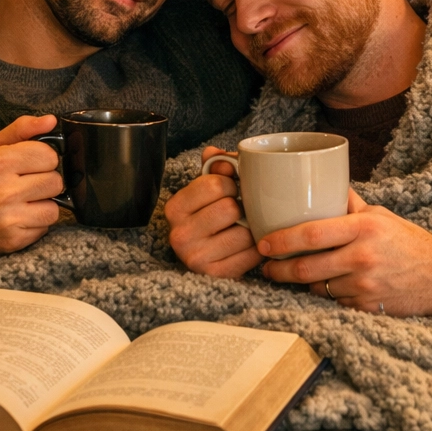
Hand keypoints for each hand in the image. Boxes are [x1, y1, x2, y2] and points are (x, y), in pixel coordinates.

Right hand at [0, 114, 64, 257]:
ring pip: (54, 207)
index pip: (49, 156)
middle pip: (56, 182)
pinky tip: (19, 217)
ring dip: (43, 204)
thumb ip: (22, 129)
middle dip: (44, 181)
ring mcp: (7, 218)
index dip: (42, 158)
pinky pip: (45, 227)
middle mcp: (3, 191)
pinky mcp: (12, 240)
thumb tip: (51, 120)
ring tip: (23, 201)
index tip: (29, 163)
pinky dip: (37, 223)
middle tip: (25, 183)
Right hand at [164, 147, 260, 277]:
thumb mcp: (206, 188)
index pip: (214, 184)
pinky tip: (249, 245)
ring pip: (244, 232)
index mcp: (175, 207)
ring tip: (245, 227)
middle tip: (241, 210)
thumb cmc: (209, 215)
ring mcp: (196, 258)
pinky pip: (251, 255)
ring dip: (251, 228)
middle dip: (242, 206)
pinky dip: (256, 248)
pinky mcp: (216, 276)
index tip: (232, 189)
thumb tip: (216, 154)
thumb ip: (214, 166)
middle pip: (230, 208)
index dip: (232, 183)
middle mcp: (180, 234)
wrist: (208, 257)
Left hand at [258, 190, 431, 334]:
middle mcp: (362, 258)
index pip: (312, 234)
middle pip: (306, 267)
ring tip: (289, 273)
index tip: (263, 243)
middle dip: (279, 269)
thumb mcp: (379, 216)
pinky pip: (333, 301)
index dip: (282, 240)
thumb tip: (320, 182)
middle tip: (265, 266)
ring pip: (317, 286)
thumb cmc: (408, 241)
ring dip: (302, 282)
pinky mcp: (366, 308)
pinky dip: (325, 294)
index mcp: (363, 228)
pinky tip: (325, 284)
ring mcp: (364, 287)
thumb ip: (348, 204)